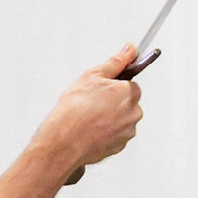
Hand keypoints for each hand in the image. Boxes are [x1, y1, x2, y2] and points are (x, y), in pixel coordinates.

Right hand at [41, 44, 143, 168]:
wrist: (63, 142)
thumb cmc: (75, 111)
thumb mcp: (92, 76)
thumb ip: (115, 62)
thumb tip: (129, 50)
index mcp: (130, 93)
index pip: (129, 85)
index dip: (113, 87)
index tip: (101, 91)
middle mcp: (133, 113)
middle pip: (127, 103)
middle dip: (112, 103)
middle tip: (91, 104)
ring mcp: (126, 132)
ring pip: (120, 121)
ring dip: (109, 119)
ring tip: (89, 119)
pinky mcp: (118, 147)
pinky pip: (114, 136)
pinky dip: (105, 133)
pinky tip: (90, 131)